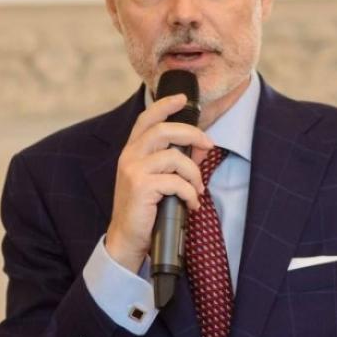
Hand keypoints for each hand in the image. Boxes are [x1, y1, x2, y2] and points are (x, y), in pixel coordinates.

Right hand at [105, 93, 214, 271]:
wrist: (127, 238)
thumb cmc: (145, 209)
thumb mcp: (159, 180)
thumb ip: (177, 161)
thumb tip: (202, 146)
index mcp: (132, 151)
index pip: (146, 119)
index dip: (164, 105)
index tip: (182, 98)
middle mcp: (129, 156)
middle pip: (163, 130)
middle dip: (192, 134)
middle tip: (209, 144)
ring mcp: (133, 170)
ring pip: (174, 157)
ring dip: (194, 174)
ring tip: (197, 190)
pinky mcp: (141, 187)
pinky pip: (176, 182)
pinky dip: (189, 193)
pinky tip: (191, 204)